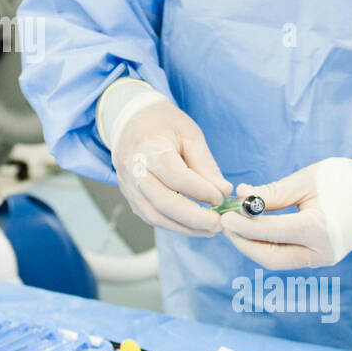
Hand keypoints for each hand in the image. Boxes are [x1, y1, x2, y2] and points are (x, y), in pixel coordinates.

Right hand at [111, 100, 232, 236]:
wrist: (131, 121)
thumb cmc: (163, 124)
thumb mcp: (189, 134)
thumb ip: (205, 164)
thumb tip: (223, 192)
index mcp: (149, 148)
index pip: (176, 176)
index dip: (200, 191)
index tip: (221, 198)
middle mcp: (134, 170)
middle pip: (163, 202)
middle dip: (194, 218)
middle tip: (218, 224)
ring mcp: (128, 186)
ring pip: (155, 216)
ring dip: (184, 228)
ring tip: (209, 229)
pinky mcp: (129, 196)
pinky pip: (150, 217)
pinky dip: (173, 225)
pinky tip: (192, 226)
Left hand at [219, 155, 351, 268]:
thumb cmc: (343, 180)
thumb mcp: (306, 180)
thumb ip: (273, 192)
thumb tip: (240, 196)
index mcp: (321, 229)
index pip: (273, 233)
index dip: (245, 226)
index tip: (225, 216)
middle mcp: (323, 252)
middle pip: (271, 258)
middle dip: (243, 243)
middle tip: (225, 224)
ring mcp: (323, 259)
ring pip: (277, 261)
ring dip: (252, 246)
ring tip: (235, 226)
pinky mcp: (320, 259)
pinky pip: (286, 257)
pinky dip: (266, 246)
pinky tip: (253, 229)